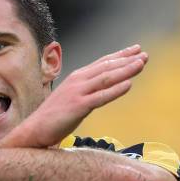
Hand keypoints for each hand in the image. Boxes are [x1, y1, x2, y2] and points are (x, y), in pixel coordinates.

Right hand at [15, 44, 147, 148]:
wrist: (34, 130)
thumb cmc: (52, 118)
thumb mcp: (71, 100)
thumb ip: (85, 94)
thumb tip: (98, 93)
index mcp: (76, 78)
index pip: (102, 63)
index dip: (120, 56)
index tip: (135, 51)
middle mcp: (78, 81)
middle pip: (106, 68)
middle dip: (127, 61)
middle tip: (145, 55)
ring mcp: (77, 93)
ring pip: (106, 79)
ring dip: (125, 70)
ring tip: (141, 64)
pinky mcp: (78, 107)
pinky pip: (100, 97)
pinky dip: (115, 90)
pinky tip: (129, 85)